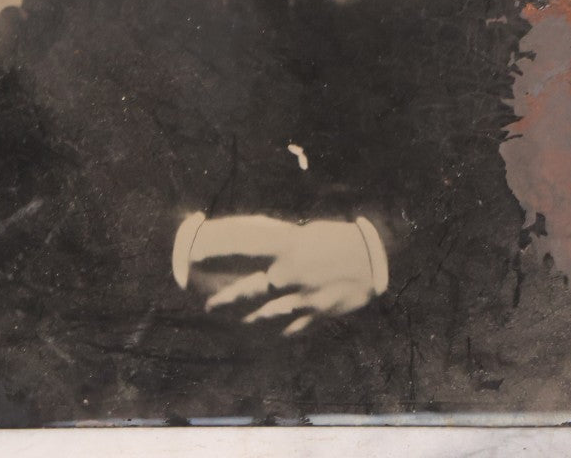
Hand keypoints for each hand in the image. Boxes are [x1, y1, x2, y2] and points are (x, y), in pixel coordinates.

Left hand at [189, 215, 377, 335]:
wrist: (374, 260)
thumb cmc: (340, 239)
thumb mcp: (309, 233)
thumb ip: (283, 243)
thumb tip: (259, 248)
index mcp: (289, 246)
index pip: (246, 245)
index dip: (219, 250)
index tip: (196, 255)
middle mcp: (291, 273)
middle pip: (249, 290)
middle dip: (226, 300)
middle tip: (209, 305)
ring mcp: (303, 297)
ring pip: (265, 315)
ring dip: (245, 320)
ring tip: (231, 322)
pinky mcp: (316, 314)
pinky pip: (289, 328)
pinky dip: (275, 332)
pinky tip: (263, 336)